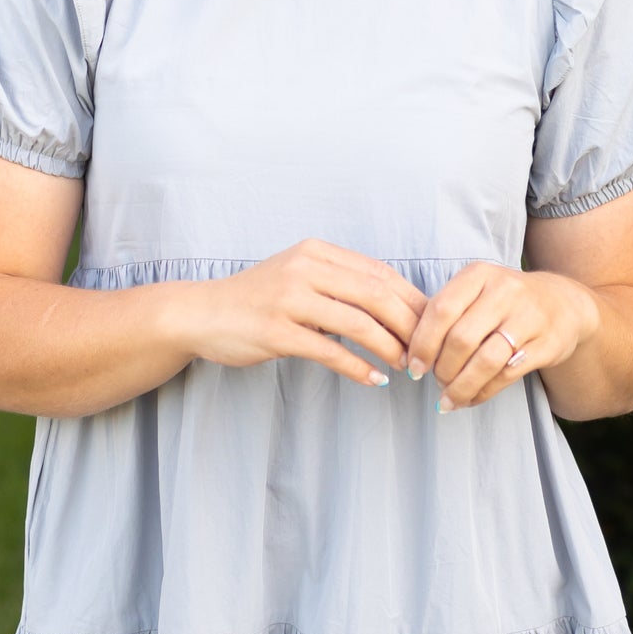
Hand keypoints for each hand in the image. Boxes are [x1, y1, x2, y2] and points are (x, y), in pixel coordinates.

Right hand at [190, 238, 427, 386]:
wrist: (200, 313)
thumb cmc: (256, 299)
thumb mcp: (298, 276)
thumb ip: (338, 282)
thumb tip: (393, 305)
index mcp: (316, 252)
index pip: (379, 273)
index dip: (412, 300)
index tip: (432, 324)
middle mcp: (304, 269)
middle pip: (376, 294)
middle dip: (409, 325)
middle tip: (426, 350)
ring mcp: (289, 299)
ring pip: (358, 323)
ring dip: (389, 348)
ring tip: (405, 366)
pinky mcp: (276, 332)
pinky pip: (329, 351)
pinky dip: (357, 368)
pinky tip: (375, 380)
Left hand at [406, 263, 600, 409]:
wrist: (564, 304)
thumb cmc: (505, 301)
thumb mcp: (477, 291)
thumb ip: (446, 312)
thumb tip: (410, 353)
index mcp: (479, 274)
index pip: (440, 310)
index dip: (422, 344)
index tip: (413, 367)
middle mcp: (505, 291)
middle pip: (460, 339)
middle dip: (442, 369)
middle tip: (435, 382)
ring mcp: (528, 317)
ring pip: (484, 361)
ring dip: (461, 387)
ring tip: (449, 399)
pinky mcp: (545, 344)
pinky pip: (506, 375)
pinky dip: (483, 392)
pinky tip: (471, 398)